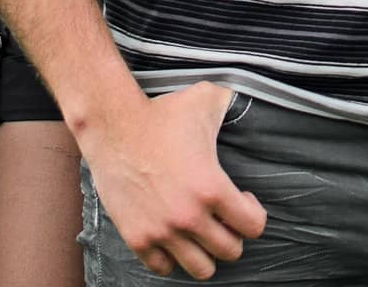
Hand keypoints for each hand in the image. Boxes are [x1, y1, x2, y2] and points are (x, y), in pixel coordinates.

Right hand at [80, 82, 264, 278]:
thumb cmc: (160, 113)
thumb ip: (233, 103)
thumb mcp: (206, 99)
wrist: (113, 125)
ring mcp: (162, 231)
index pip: (253, 226)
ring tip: (201, 231)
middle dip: (232, 234)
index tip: (243, 199)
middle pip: (230, 251)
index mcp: (211, 187)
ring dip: (205, 252)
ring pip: (201, 269)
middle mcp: (189, 216)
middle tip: (222, 216)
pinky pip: (164, 268)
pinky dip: (172, 257)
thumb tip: (249, 98)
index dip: (253, 213)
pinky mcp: (137, 238)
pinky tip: (174, 235)